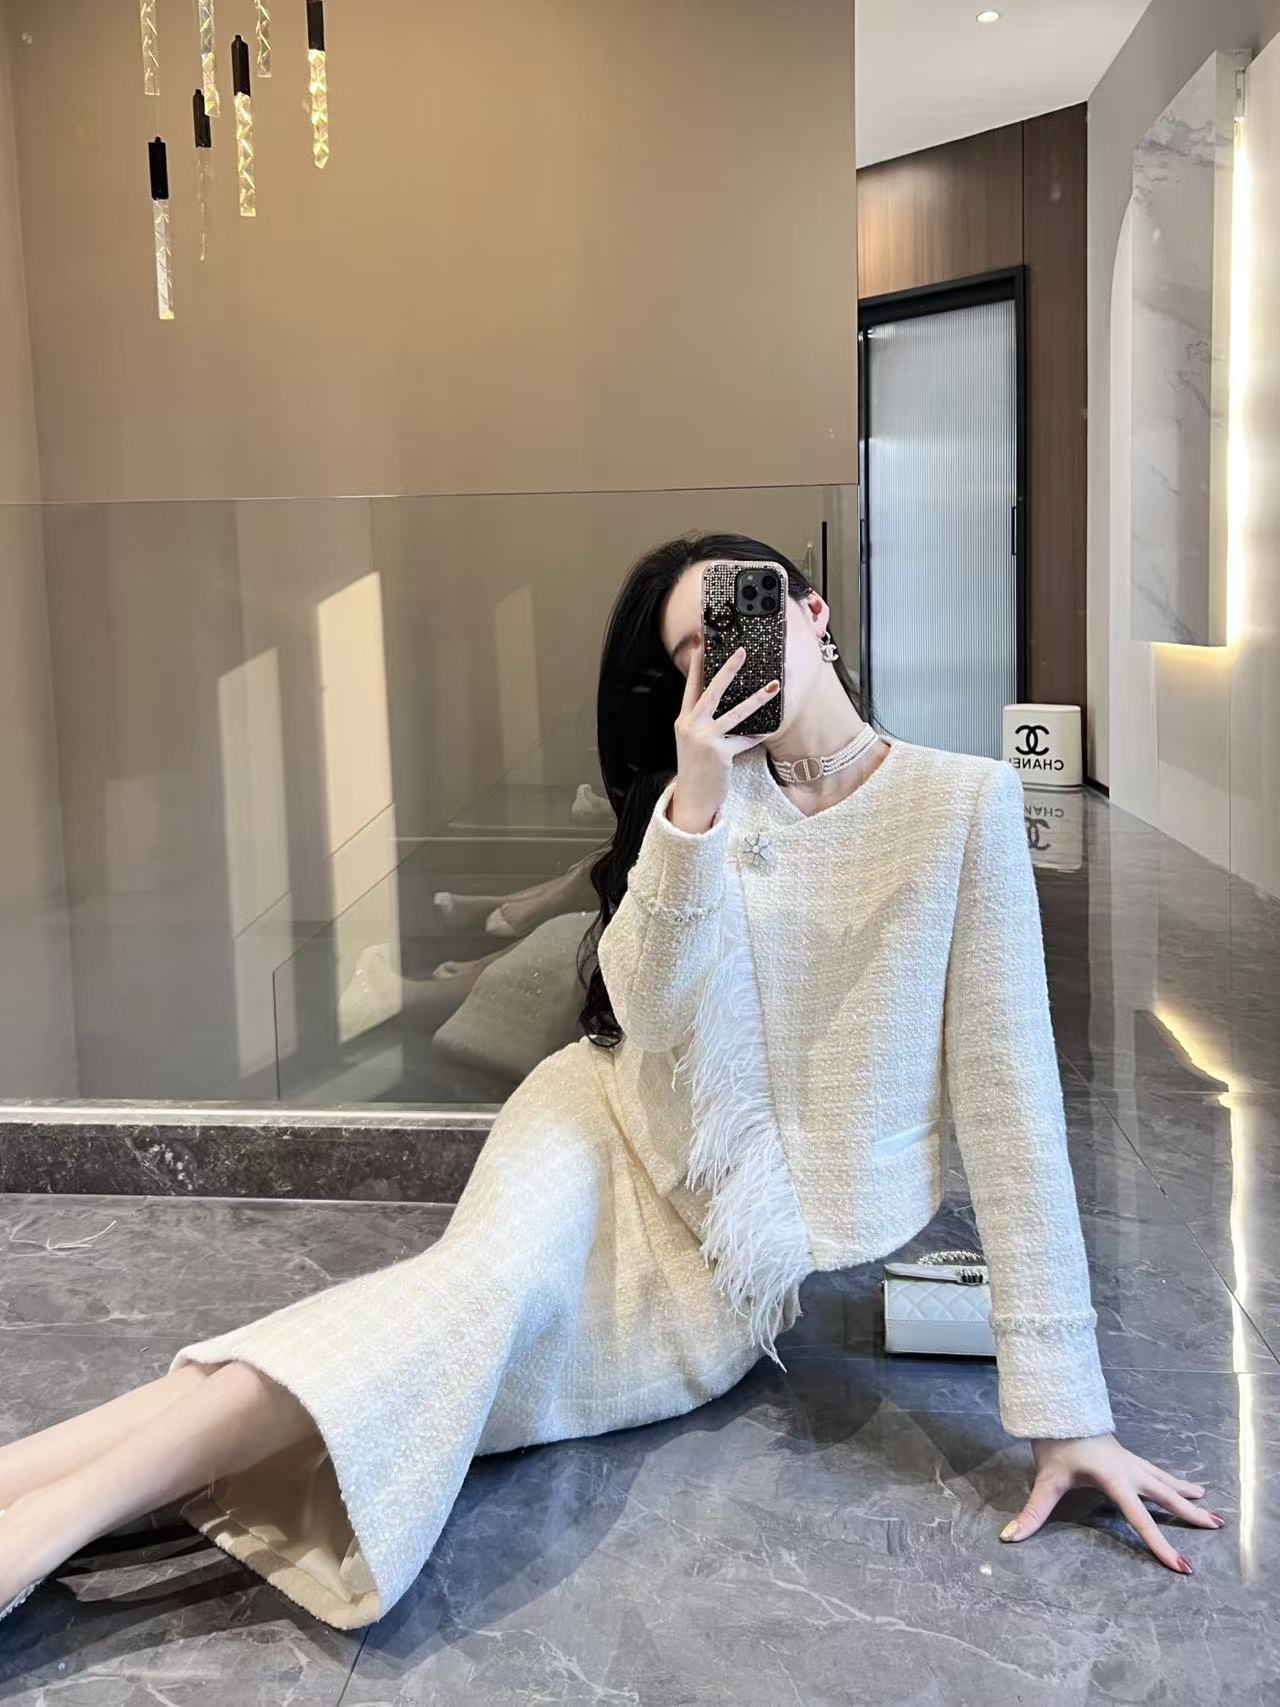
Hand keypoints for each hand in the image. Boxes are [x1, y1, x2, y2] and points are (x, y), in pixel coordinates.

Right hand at [669, 634, 779, 832]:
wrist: (693, 797)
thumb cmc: (697, 767)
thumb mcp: (694, 740)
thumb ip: (706, 720)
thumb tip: (728, 700)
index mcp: (684, 719)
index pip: (690, 684)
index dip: (696, 662)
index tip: (702, 640)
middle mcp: (691, 725)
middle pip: (711, 691)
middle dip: (727, 669)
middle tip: (742, 651)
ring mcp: (705, 739)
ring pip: (736, 713)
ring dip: (757, 698)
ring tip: (774, 685)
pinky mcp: (719, 753)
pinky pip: (744, 740)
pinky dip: (754, 736)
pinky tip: (764, 732)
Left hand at [1001, 1434, 1225, 1571]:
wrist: (1058, 1406)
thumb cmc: (1054, 1442)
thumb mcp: (1045, 1479)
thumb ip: (1032, 1512)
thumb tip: (1010, 1537)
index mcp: (1113, 1478)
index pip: (1140, 1519)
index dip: (1160, 1544)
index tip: (1182, 1565)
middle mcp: (1128, 1470)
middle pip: (1164, 1496)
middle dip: (1190, 1514)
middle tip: (1217, 1526)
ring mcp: (1129, 1461)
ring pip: (1165, 1482)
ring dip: (1187, 1495)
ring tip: (1210, 1509)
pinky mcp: (1126, 1456)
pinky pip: (1156, 1472)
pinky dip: (1173, 1481)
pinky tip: (1185, 1485)